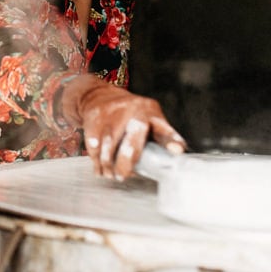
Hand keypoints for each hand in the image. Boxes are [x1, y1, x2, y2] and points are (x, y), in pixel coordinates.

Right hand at [61, 74, 186, 179]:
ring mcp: (113, 113)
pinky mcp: (95, 117)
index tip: (176, 151)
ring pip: (109, 143)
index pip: (164, 130)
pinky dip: (96, 159)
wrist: (98, 96)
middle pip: (133, 138)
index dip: (172, 140)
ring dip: (108, 163)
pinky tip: (99, 168)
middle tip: (123, 176)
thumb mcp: (147, 119)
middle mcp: (134, 111)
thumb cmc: (129, 115)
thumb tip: (164, 169)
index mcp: (152, 114)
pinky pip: (94, 142)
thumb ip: (156, 139)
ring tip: (110, 175)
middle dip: (126, 160)